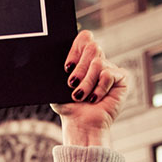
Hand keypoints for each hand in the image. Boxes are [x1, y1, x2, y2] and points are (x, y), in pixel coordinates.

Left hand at [53, 30, 125, 146]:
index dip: (76, 49)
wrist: (81, 123)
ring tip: (81, 96)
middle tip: (72, 84)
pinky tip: (95, 98)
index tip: (67, 67)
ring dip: (87, 82)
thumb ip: (55, 70)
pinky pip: (109, 74)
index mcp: (84, 58)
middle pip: (93, 47)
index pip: (84, 38)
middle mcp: (99, 61)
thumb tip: (40, 57)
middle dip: (80, 68)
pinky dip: (99, 88)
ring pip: (98, 62)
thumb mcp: (56, 86)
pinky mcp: (122, 78)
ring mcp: (111, 68)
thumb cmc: (69, 106)